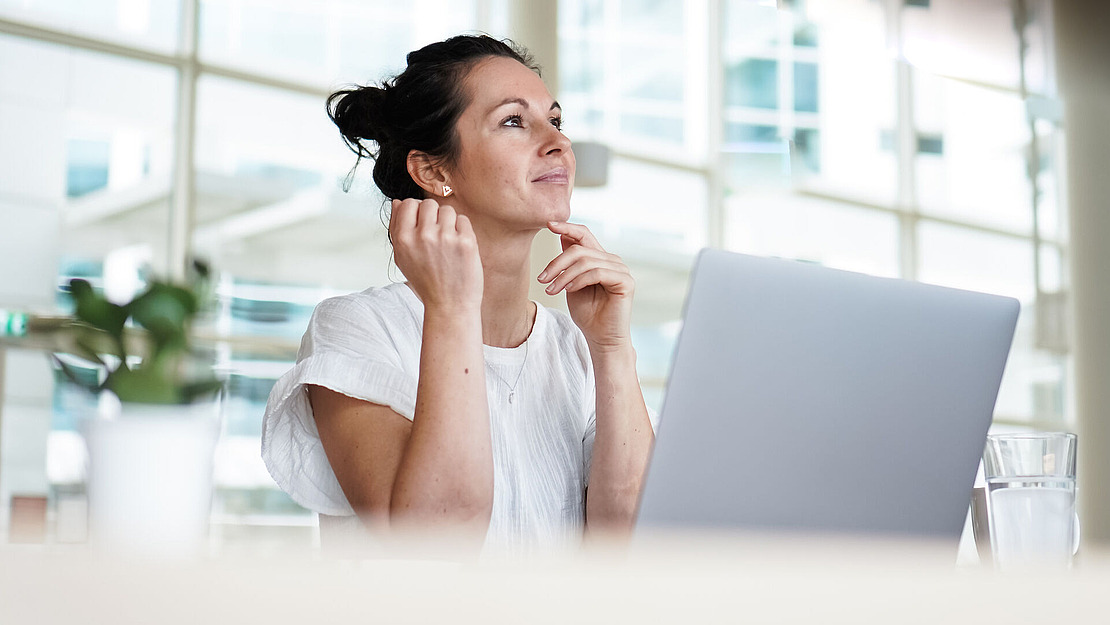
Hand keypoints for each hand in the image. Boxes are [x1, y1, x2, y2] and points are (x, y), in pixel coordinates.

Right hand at [390, 198, 482, 311]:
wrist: (450, 305)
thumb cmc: (426, 282)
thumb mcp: (402, 258)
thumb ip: (396, 228)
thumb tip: (398, 202)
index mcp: (403, 239)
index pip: (408, 203)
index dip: (415, 211)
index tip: (422, 224)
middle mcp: (423, 236)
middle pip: (429, 204)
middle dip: (433, 216)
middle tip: (436, 235)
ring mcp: (445, 238)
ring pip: (447, 210)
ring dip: (449, 222)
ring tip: (448, 242)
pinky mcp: (466, 242)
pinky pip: (463, 220)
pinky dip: (462, 230)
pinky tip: (458, 247)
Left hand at [538, 221, 633, 350]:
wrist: (600, 338)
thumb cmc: (587, 313)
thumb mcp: (571, 283)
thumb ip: (569, 262)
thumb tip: (561, 235)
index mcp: (600, 258)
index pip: (584, 234)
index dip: (567, 227)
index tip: (548, 224)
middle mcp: (612, 260)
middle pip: (580, 248)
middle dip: (557, 263)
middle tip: (542, 279)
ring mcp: (621, 269)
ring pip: (586, 261)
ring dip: (564, 275)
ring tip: (551, 289)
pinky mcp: (625, 281)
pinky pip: (597, 272)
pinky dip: (579, 280)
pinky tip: (569, 290)